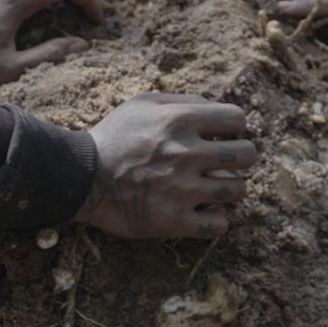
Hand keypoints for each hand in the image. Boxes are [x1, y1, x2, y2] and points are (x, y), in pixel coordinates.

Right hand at [76, 93, 256, 239]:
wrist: (80, 178)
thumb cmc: (113, 137)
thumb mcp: (142, 104)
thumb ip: (182, 101)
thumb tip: (215, 108)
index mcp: (180, 121)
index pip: (238, 119)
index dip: (235, 128)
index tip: (223, 137)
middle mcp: (186, 154)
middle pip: (247, 155)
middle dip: (241, 158)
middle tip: (224, 164)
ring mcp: (182, 190)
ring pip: (238, 190)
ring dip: (230, 189)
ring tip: (214, 189)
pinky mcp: (174, 221)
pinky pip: (219, 225)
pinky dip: (216, 220)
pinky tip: (204, 213)